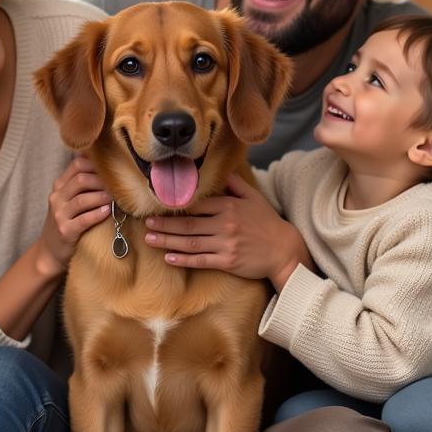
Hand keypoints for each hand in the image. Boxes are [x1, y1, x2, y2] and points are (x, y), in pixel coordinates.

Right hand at [36, 156, 110, 277]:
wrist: (50, 251)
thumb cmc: (66, 221)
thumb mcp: (68, 200)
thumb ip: (81, 185)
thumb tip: (106, 167)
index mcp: (59, 186)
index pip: (76, 165)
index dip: (96, 164)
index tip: (112, 170)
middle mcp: (57, 197)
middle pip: (81, 179)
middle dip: (102, 181)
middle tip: (118, 186)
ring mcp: (59, 214)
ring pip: (83, 199)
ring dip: (102, 197)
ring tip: (115, 198)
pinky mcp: (65, 231)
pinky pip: (84, 219)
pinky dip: (98, 214)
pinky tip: (108, 212)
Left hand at [143, 173, 310, 288]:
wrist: (284, 250)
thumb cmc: (267, 223)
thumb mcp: (254, 197)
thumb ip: (235, 184)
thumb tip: (222, 170)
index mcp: (229, 206)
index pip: (198, 205)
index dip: (177, 206)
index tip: (159, 206)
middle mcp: (225, 224)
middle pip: (189, 224)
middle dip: (165, 223)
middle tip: (147, 222)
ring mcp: (226, 244)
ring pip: (191, 242)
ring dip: (168, 241)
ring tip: (150, 239)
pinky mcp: (228, 262)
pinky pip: (201, 260)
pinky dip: (184, 259)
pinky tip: (169, 258)